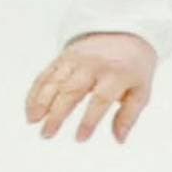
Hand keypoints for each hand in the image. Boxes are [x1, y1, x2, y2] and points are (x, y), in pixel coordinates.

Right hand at [27, 31, 156, 142]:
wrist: (124, 32)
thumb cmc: (133, 67)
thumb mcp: (140, 91)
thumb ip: (129, 116)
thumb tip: (119, 139)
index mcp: (116, 73)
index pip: (101, 99)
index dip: (89, 120)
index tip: (80, 138)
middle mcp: (94, 64)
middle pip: (72, 90)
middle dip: (57, 114)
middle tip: (47, 134)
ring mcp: (76, 59)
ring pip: (54, 81)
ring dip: (41, 102)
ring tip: (33, 122)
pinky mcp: (63, 56)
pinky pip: (46, 74)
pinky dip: (36, 92)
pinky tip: (31, 110)